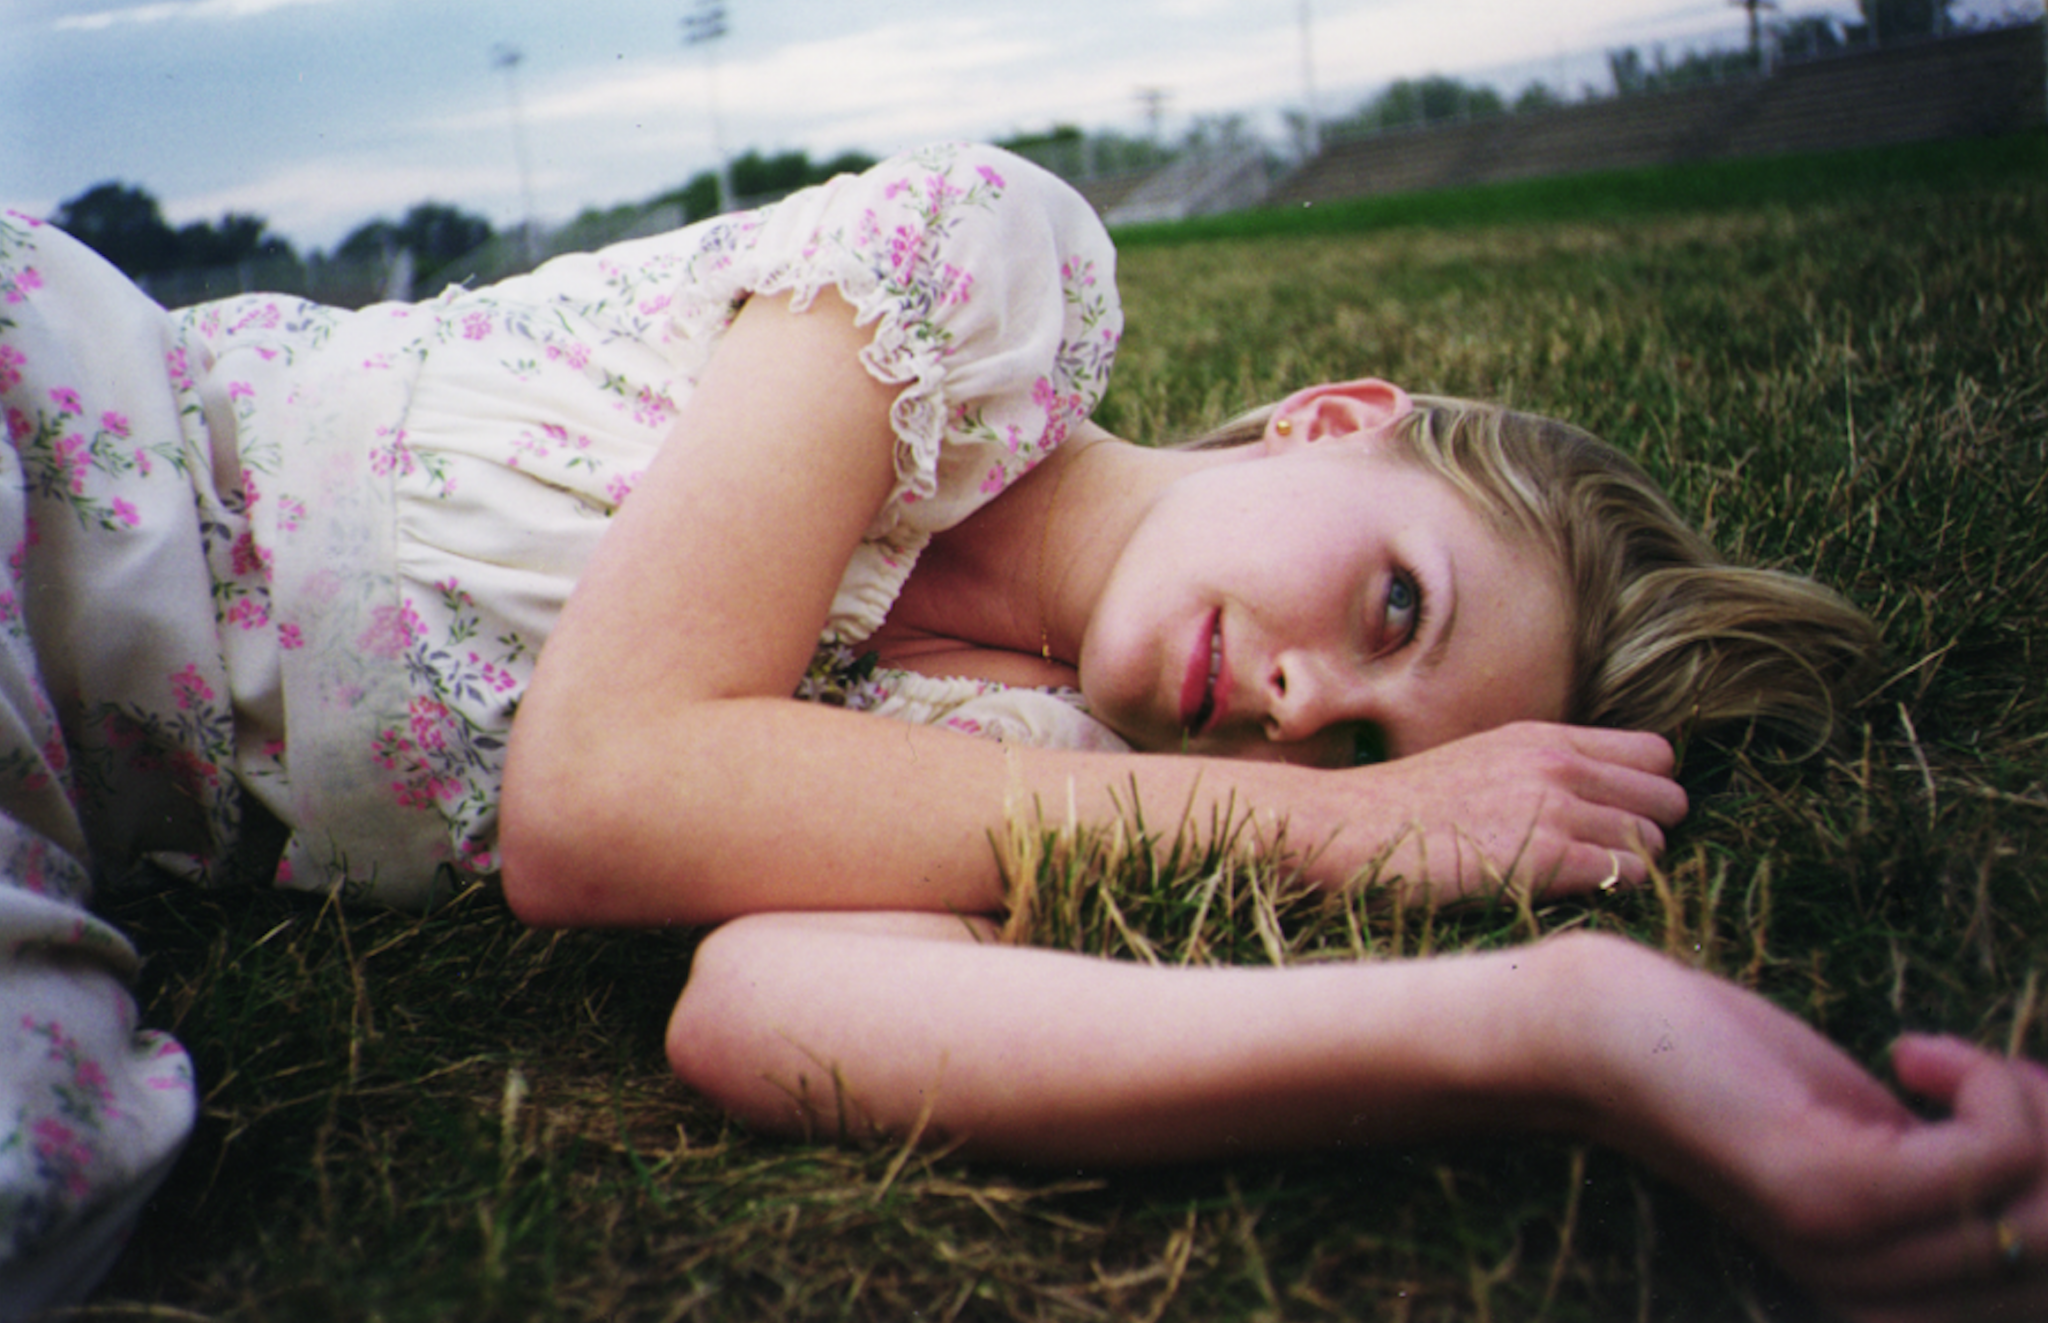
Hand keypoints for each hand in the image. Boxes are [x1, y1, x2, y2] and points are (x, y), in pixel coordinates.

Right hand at [1306, 722, 1686, 902]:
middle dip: (1649, 831)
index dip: (1646, 792)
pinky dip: (1612, 891)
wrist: (1346, 829)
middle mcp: (1559, 764)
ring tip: (1581, 883)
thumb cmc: (1403, 811)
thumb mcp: (1480, 765)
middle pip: (1668, 798)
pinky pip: (1629, 874)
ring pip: (1654, 841)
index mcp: (1544, 738)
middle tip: (1604, 859)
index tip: (1616, 820)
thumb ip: (1540, 772)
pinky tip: (1569, 897)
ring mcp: (1554, 808)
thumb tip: (1593, 803)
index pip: (1655, 755)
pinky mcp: (1547, 857)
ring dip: (1630, 867)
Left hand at [1554, 934, 2047, 1321]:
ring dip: (2034, 1106)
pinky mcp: (1829, 1193)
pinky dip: (1986, 1086)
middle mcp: (1879, 1306)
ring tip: (1951, 1065)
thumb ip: (1964, 1177)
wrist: (1600, 1035)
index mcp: (1897, 1305)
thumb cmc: (1745, 1070)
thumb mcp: (1880, 1139)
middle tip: (2000, 1079)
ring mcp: (1852, 1255)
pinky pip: (1993, 1154)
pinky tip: (1912, 1052)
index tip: (2023, 1105)